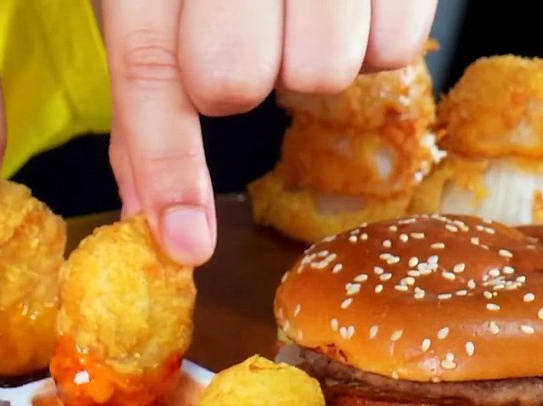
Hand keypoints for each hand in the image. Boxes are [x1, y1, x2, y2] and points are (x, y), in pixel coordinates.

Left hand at [99, 0, 437, 265]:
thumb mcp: (146, 5)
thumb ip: (144, 112)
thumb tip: (147, 219)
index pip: (149, 70)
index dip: (167, 167)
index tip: (186, 245)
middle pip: (233, 78)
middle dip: (234, 82)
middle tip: (246, 40)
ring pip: (322, 67)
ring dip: (309, 62)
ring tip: (298, 13)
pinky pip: (399, 44)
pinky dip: (373, 41)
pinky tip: (348, 5)